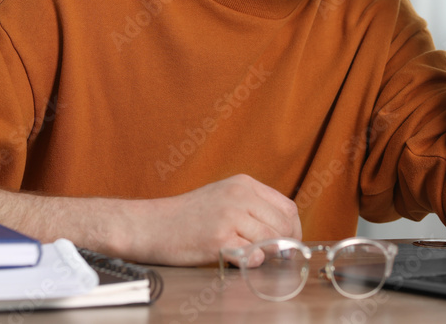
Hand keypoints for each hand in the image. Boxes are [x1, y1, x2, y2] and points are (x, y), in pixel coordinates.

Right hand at [128, 174, 301, 266]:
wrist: (152, 225)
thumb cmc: (187, 216)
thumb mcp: (223, 196)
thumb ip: (252, 207)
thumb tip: (283, 232)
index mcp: (243, 183)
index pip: (287, 207)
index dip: (293, 229)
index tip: (289, 244)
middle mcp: (240, 196)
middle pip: (283, 225)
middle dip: (284, 245)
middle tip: (276, 258)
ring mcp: (230, 216)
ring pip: (271, 241)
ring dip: (267, 255)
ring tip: (251, 256)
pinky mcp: (220, 239)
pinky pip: (253, 256)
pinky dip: (252, 262)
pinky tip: (238, 258)